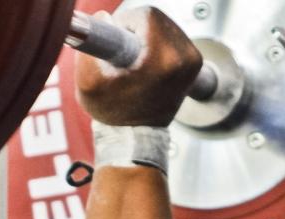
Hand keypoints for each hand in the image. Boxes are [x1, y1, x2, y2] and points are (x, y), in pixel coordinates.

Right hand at [75, 7, 202, 126]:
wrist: (134, 137)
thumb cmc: (113, 113)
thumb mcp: (89, 80)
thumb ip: (91, 43)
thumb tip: (103, 17)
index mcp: (164, 59)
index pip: (145, 16)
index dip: (125, 24)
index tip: (118, 42)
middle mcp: (185, 58)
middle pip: (157, 18)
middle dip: (136, 29)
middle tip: (124, 54)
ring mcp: (193, 61)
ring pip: (165, 26)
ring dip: (147, 36)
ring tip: (136, 62)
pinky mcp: (195, 63)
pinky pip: (173, 37)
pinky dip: (158, 44)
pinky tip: (147, 63)